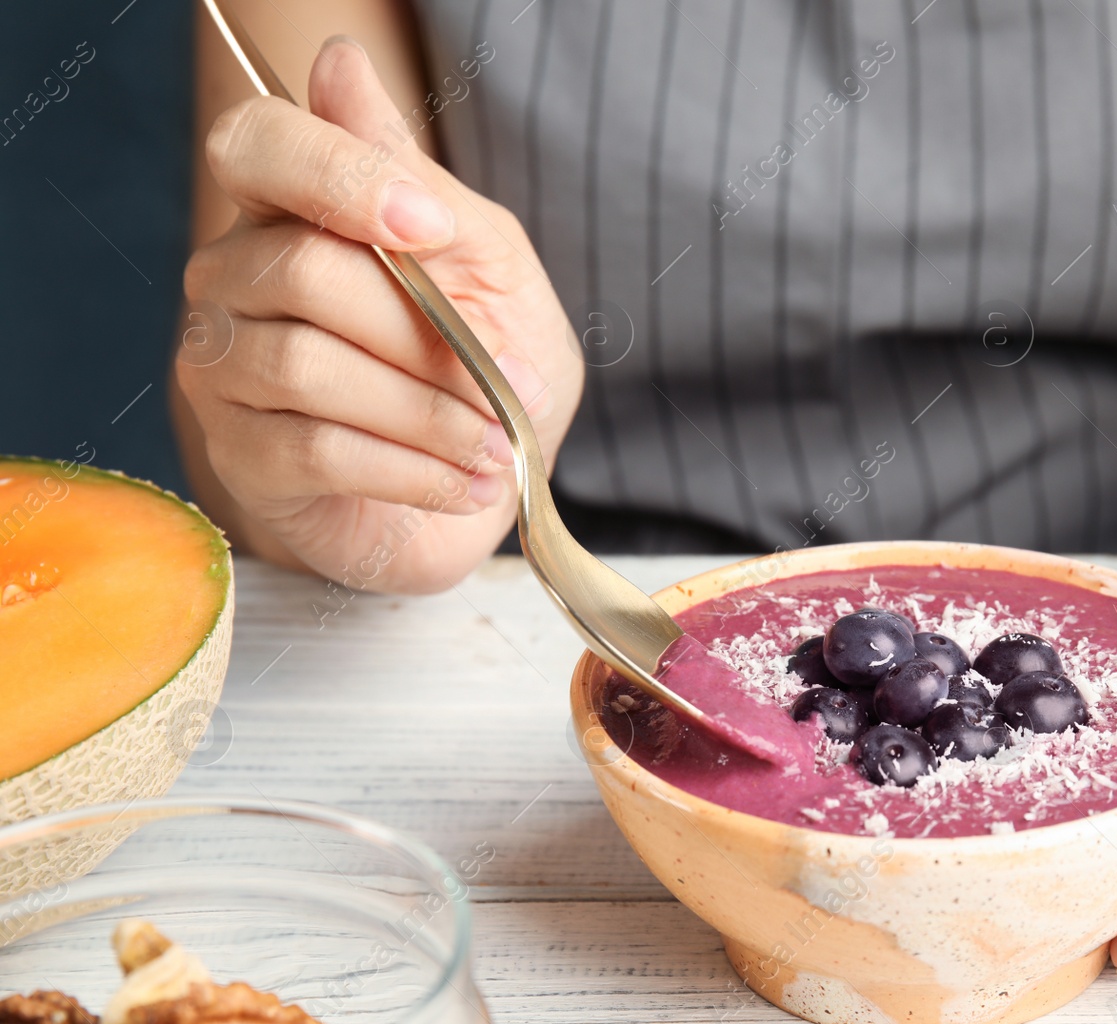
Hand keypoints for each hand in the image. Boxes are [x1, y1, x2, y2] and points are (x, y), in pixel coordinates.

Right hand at [178, 37, 581, 592]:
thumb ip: (421, 180)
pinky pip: (320, 450)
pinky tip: (465, 481)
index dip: (338, 176)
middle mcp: (235, 277)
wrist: (481, 484)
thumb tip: (338, 62)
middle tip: (505, 381)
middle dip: (428, 334)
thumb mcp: (488, 264)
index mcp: (295, 209)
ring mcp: (226, 368)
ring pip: (309, 365)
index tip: (431, 227)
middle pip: (304, 270)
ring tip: (494, 444)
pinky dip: (413, 468)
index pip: (259, 144)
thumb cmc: (484, 366)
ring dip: (429, 412)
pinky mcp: (243, 456)